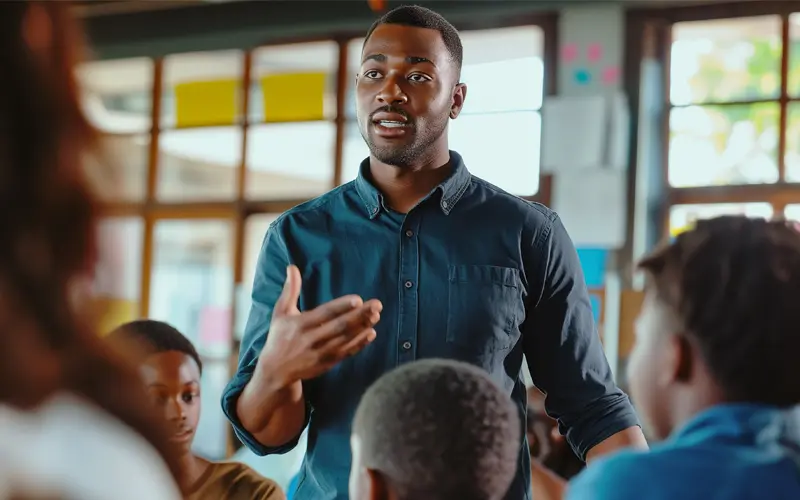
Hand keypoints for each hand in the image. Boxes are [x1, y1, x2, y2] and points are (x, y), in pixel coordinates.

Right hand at [259, 265, 381, 385]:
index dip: (341, 306)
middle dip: (360, 315)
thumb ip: (290, 290)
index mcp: (300, 325)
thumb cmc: (279, 337)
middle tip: (377, 305)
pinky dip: (360, 344)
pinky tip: (371, 333)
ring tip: (376, 315)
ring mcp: (321, 353)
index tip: (358, 299)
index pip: (324, 314)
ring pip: (346, 339)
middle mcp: (311, 340)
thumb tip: (292, 267)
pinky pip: (347, 353)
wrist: (276, 371)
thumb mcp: (280, 313)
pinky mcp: (328, 363)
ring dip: (363, 327)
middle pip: (340, 326)